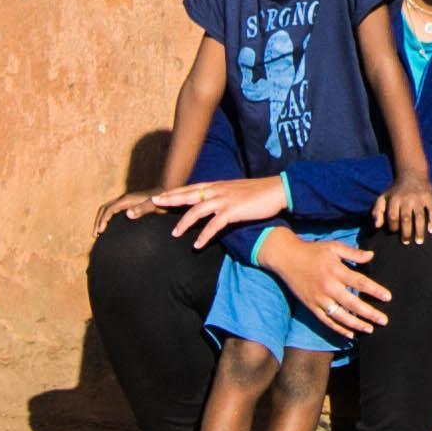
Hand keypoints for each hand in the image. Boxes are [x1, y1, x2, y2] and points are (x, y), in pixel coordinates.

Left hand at [159, 176, 291, 247]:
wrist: (277, 190)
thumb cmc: (258, 192)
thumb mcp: (235, 190)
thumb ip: (222, 195)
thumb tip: (212, 201)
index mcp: (217, 185)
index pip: (191, 188)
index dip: (174, 192)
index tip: (160, 195)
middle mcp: (217, 190)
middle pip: (188, 195)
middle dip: (170, 200)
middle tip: (154, 204)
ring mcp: (224, 200)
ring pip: (197, 211)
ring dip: (184, 222)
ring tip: (174, 234)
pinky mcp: (233, 211)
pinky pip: (214, 226)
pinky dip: (204, 236)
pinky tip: (197, 245)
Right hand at [262, 229, 391, 340]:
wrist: (287, 258)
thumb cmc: (313, 251)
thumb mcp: (333, 247)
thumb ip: (353, 253)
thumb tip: (371, 256)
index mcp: (336, 270)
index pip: (360, 282)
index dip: (375, 290)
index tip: (387, 297)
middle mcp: (328, 287)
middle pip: (352, 303)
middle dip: (370, 313)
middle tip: (384, 320)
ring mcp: (319, 298)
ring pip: (340, 316)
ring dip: (356, 324)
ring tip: (370, 329)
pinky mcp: (311, 306)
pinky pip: (327, 321)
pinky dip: (339, 329)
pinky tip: (350, 334)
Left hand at [375, 181, 431, 245]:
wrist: (412, 174)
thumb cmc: (396, 191)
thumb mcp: (383, 198)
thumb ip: (377, 211)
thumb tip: (377, 226)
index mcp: (394, 199)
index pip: (392, 216)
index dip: (393, 227)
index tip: (394, 232)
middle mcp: (407, 198)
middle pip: (406, 218)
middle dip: (406, 232)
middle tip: (406, 242)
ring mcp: (419, 198)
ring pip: (419, 217)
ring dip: (419, 231)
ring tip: (419, 242)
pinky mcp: (429, 197)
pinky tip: (431, 230)